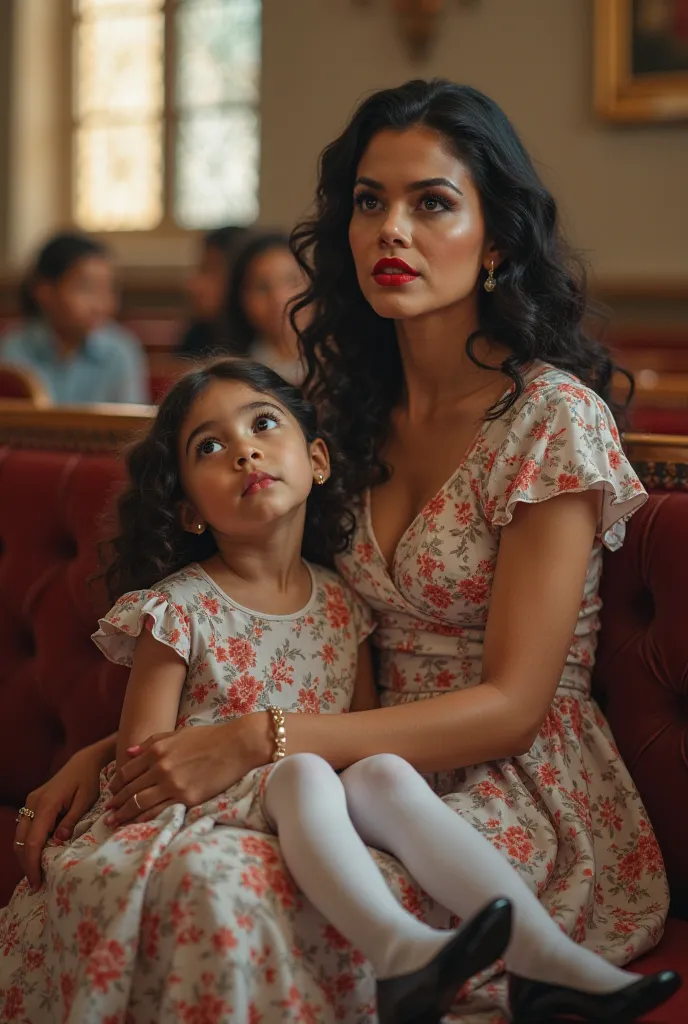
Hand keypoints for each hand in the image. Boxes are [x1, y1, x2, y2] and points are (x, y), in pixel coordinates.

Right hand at [13, 738, 111, 891]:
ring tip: (37, 873)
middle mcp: (33, 803)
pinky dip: (29, 844)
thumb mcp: (86, 801)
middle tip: (36, 883)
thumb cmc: (89, 780)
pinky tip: (39, 855)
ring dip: (26, 855)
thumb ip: (71, 821)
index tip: (37, 881)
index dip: (32, 864)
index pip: (32, 840)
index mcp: (46, 804)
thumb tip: (58, 841)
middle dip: (26, 864)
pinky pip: (26, 828)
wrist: (85, 761)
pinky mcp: (34, 803)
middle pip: (21, 841)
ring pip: (20, 836)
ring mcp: (31, 802)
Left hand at [104, 717, 269, 826]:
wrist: (236, 745)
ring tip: (115, 821)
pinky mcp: (187, 798)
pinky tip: (137, 823)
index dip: (117, 783)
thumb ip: (152, 742)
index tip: (112, 791)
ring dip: (124, 813)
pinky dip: (144, 818)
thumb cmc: (209, 737)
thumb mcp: (177, 734)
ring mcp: (173, 784)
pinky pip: (160, 811)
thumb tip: (128, 751)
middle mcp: (161, 768)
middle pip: (130, 789)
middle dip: (116, 801)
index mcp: (157, 751)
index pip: (127, 771)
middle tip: (107, 810)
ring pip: (139, 803)